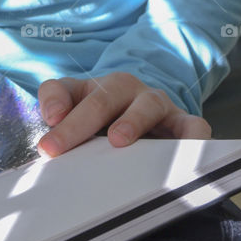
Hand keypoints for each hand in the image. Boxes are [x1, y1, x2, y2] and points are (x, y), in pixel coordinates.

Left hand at [36, 72, 210, 157]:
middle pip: (105, 98)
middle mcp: (131, 91)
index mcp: (102, 86)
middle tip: (59, 148)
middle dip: (80, 123)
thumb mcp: (76, 99)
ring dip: (133, 120)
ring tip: (118, 140)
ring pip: (149, 104)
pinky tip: (182, 154)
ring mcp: (160, 106)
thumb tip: (52, 115)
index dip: (58, 114)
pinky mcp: (185, 124)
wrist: (149, 110)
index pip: (72, 94)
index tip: (45, 146)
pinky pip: (194, 127)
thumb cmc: (106, 112)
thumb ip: (55, 98)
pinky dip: (192, 137)